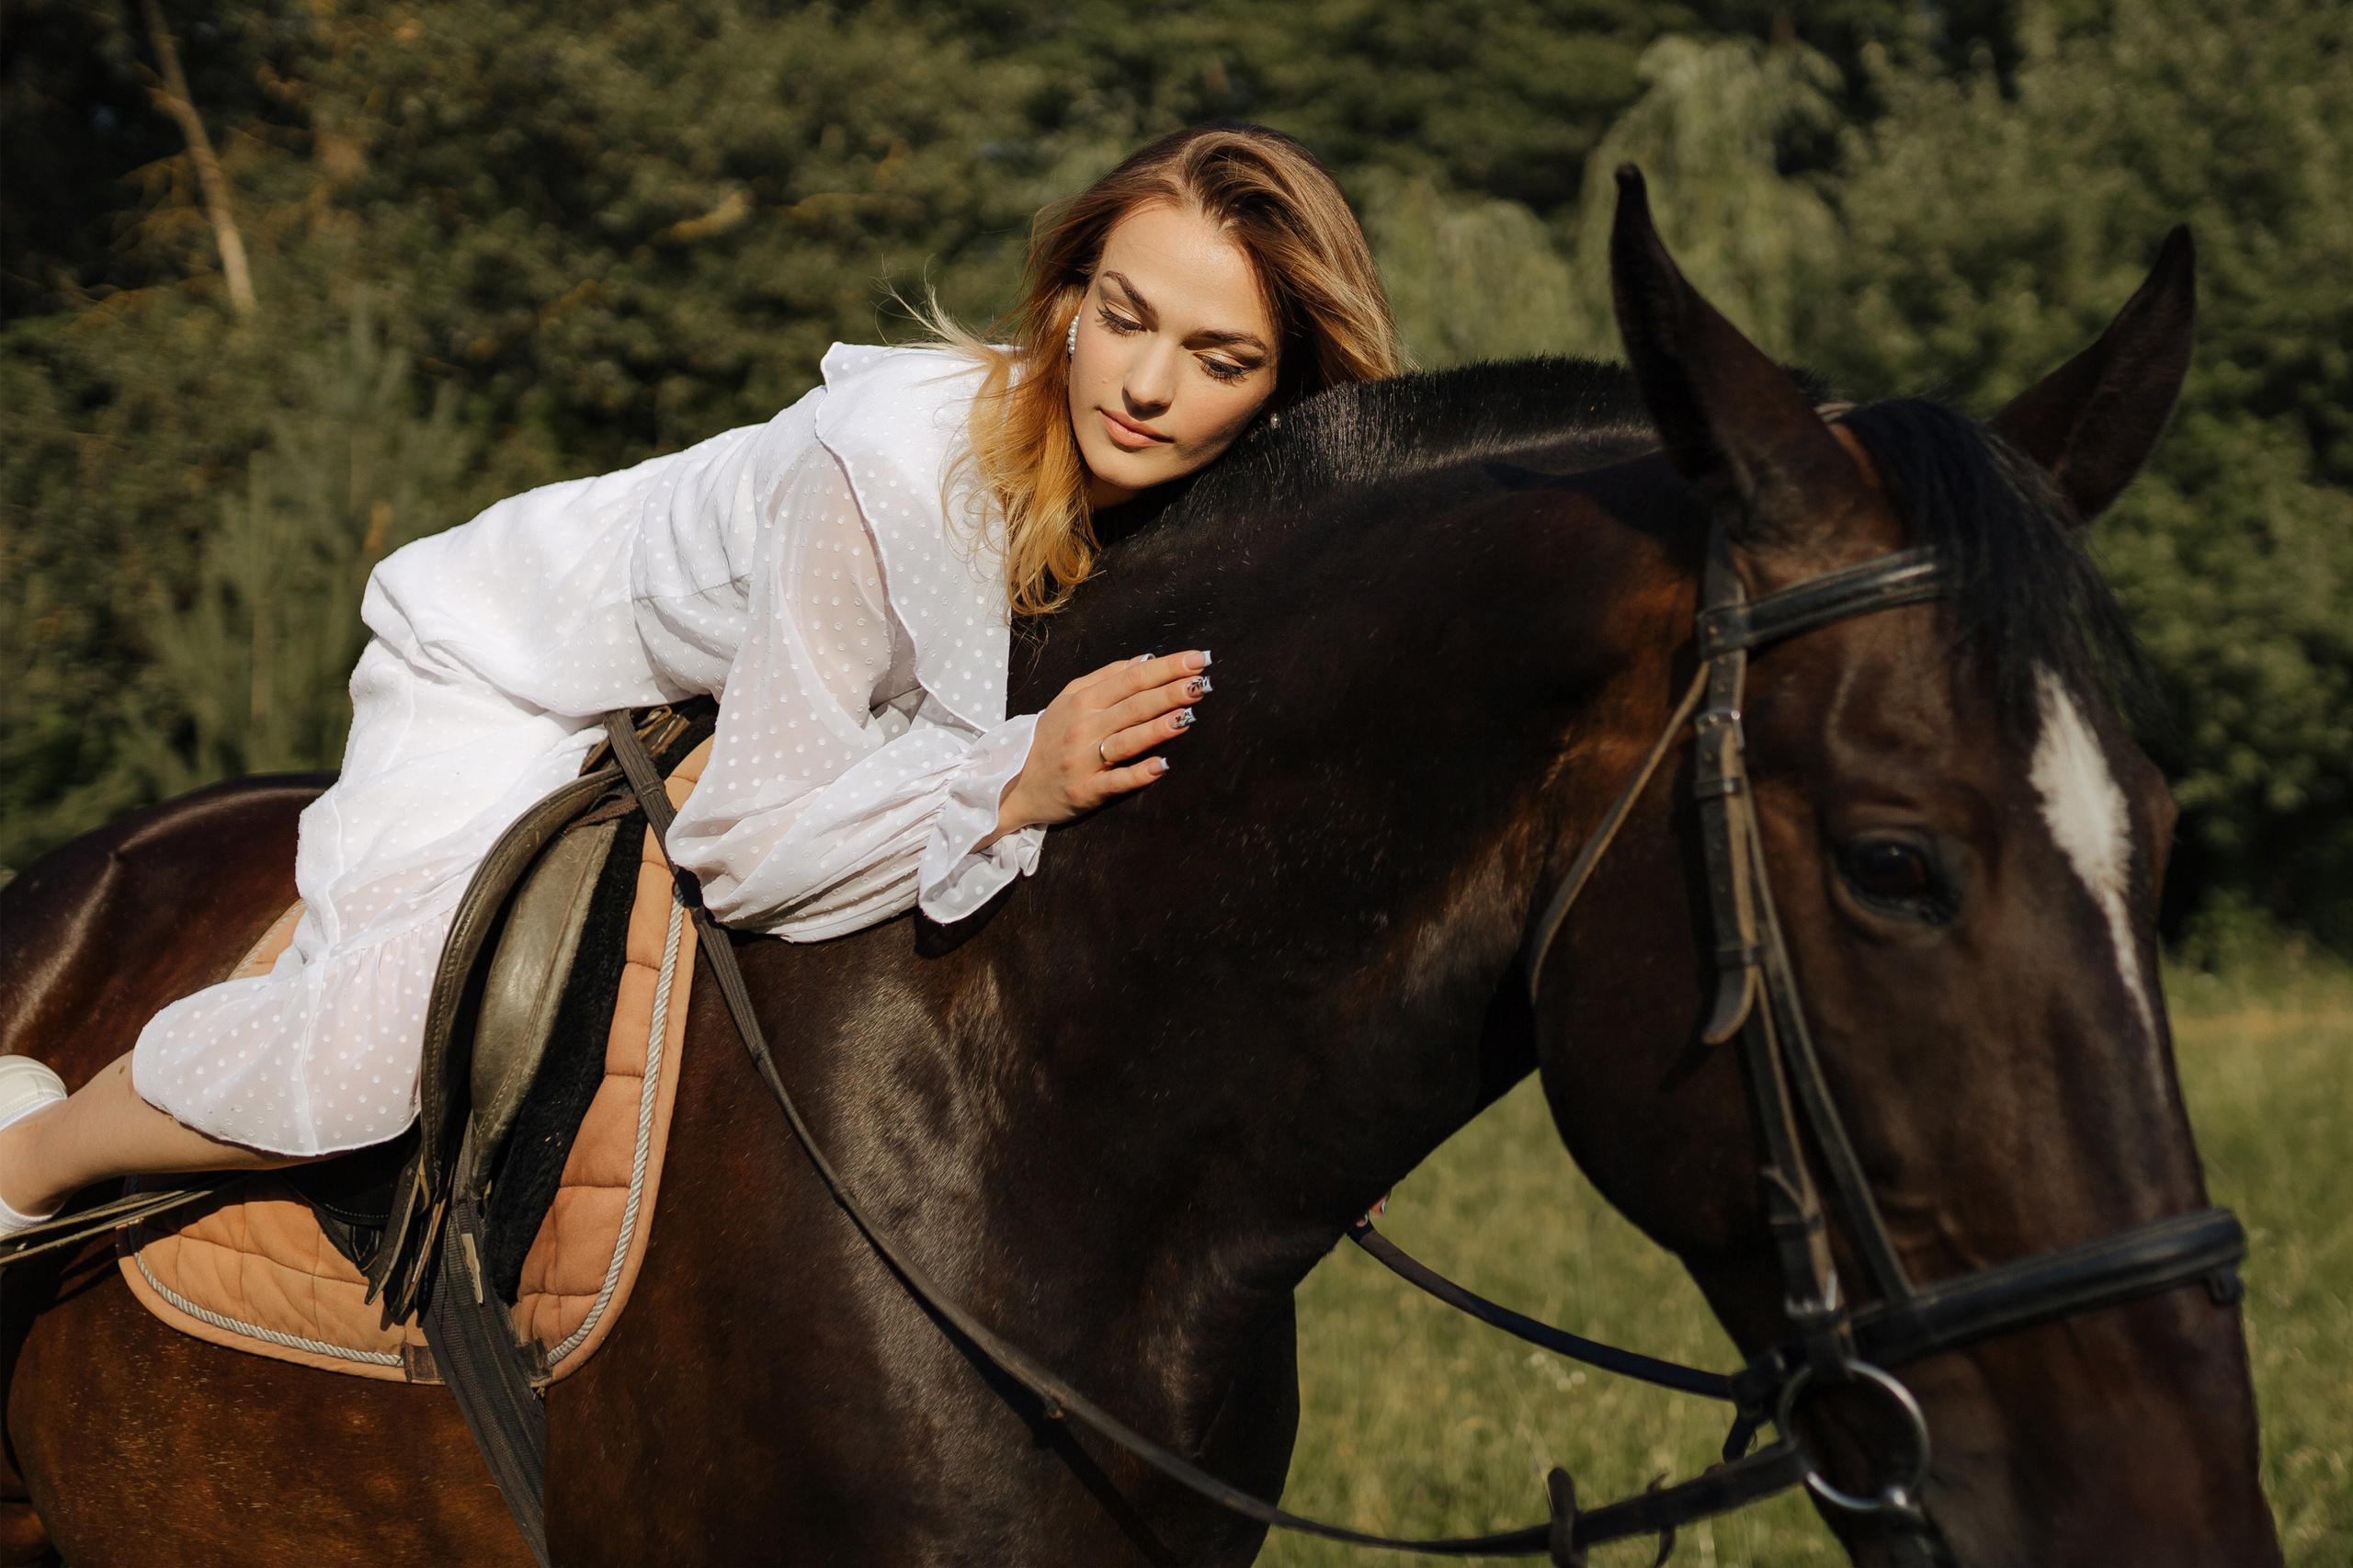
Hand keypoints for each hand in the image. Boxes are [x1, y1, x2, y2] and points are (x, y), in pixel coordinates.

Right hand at [985, 650, 1211, 843]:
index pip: (1131, 679)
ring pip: (1126, 741)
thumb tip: (1146, 660)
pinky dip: (1138, 774)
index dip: (1166, 668)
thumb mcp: (1070, 699)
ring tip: (1187, 716)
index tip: (1197, 659)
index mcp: (1083, 701)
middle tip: (1203, 682)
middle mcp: (1084, 728)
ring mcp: (1084, 761)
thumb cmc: (1051, 737)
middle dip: (1170, 693)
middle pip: (1133, 706)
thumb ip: (1107, 678)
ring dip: (1157, 728)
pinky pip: (1115, 782)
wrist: (1016, 784)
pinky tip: (1161, 766)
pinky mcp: (1086, 791)